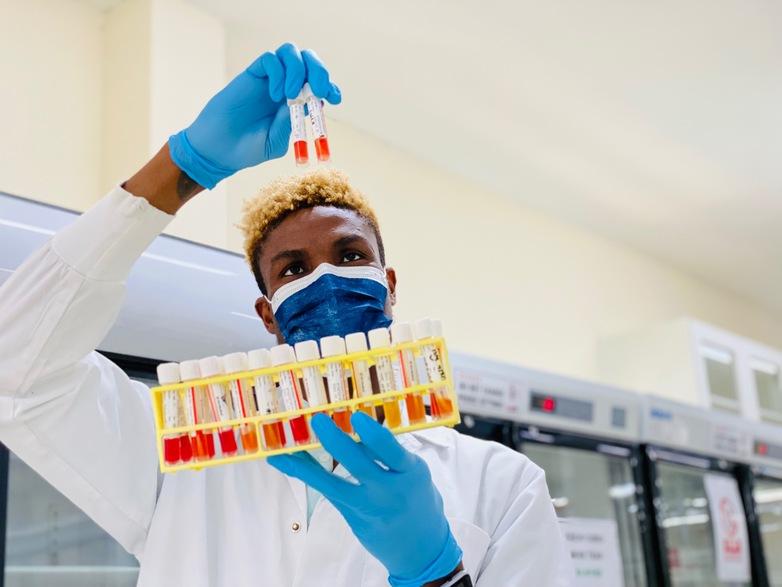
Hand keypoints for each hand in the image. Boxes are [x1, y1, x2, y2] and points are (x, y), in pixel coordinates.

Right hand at [168, 42, 340, 188]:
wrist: (219, 149)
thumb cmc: (248, 149)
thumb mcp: (276, 142)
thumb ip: (290, 123)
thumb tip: (304, 102)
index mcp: (297, 104)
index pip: (320, 85)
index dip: (330, 86)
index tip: (335, 98)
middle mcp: (286, 87)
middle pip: (309, 62)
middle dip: (319, 71)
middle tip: (318, 90)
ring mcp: (269, 79)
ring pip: (291, 53)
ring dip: (298, 70)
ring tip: (291, 94)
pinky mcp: (252, 73)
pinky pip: (270, 59)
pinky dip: (278, 72)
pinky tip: (274, 94)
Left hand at [268, 412, 461, 586]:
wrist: (422, 548)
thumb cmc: (419, 499)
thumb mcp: (414, 473)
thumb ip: (389, 455)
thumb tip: (356, 428)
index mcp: (411, 473)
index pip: (392, 452)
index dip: (373, 435)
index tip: (356, 417)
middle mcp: (388, 490)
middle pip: (357, 465)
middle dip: (335, 441)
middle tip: (317, 421)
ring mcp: (367, 505)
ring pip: (331, 484)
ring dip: (306, 465)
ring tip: (284, 449)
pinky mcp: (351, 515)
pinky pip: (326, 491)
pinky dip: (306, 474)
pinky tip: (288, 463)